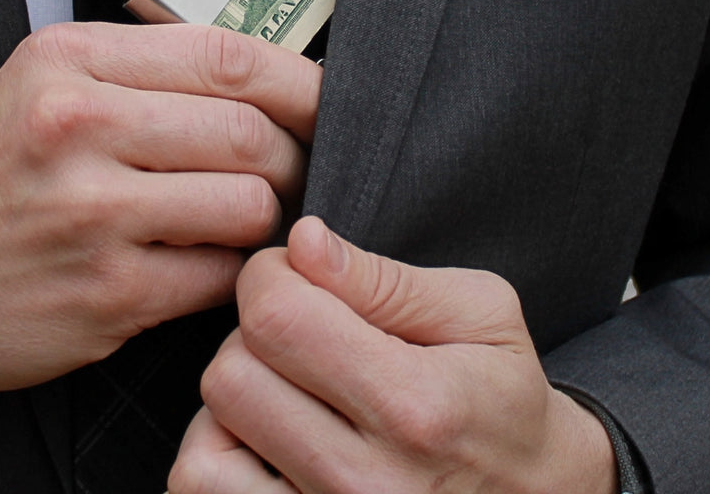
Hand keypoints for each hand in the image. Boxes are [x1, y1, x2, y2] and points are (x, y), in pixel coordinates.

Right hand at [0, 23, 319, 422]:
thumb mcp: (40, 82)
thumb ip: (139, 65)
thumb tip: (260, 72)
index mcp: (68, 60)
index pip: (226, 54)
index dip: (298, 80)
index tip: (327, 101)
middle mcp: (77, 125)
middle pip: (251, 129)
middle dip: (287, 156)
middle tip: (282, 171)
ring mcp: (90, 213)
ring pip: (249, 203)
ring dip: (258, 217)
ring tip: (228, 218)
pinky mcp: (104, 293)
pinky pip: (218, 274)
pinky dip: (223, 270)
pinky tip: (192, 262)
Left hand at [169, 217, 616, 493]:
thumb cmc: (503, 399)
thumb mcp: (479, 315)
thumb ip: (383, 278)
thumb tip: (301, 241)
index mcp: (416, 407)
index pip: (275, 316)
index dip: (269, 275)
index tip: (296, 277)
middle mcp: (368, 484)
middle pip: (231, 373)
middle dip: (256, 334)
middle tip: (303, 335)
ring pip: (206, 437)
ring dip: (238, 398)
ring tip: (291, 389)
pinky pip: (206, 485)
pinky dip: (221, 453)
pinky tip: (272, 436)